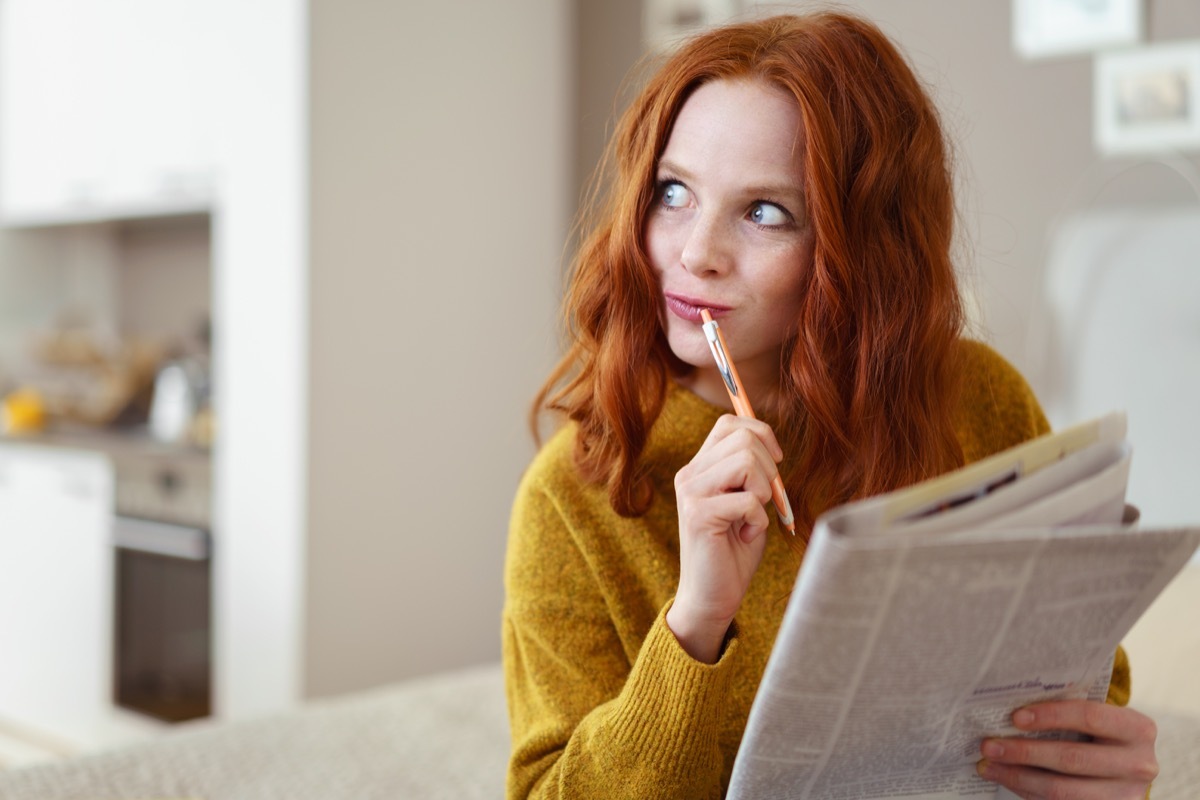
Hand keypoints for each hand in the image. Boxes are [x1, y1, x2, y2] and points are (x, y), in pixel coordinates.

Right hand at [666, 414, 782, 662]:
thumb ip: (752, 472)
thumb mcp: (747, 501)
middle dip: (770, 468)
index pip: (730, 424)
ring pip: (746, 460)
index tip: (775, 462)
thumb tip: (772, 444)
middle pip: (744, 437)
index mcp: (699, 467)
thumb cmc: (734, 551)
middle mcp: (690, 474)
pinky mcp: (698, 515)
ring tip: (752, 518)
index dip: (761, 434)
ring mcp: (690, 492)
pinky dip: (758, 520)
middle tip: (764, 502)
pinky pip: (747, 499)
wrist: (712, 597)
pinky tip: (746, 537)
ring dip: (763, 492)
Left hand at [977, 699, 1157, 798]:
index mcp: (1138, 729)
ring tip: (988, 766)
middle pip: (1072, 758)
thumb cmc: (1099, 732)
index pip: (1089, 716)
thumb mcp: (1096, 717)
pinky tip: (1007, 779)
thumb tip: (1007, 713)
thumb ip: (1066, 710)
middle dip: (1024, 752)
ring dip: (1018, 777)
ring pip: (1063, 790)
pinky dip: (1028, 791)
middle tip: (988, 746)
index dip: (1051, 716)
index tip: (1015, 718)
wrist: (1126, 766)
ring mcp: (1127, 795)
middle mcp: (1140, 764)